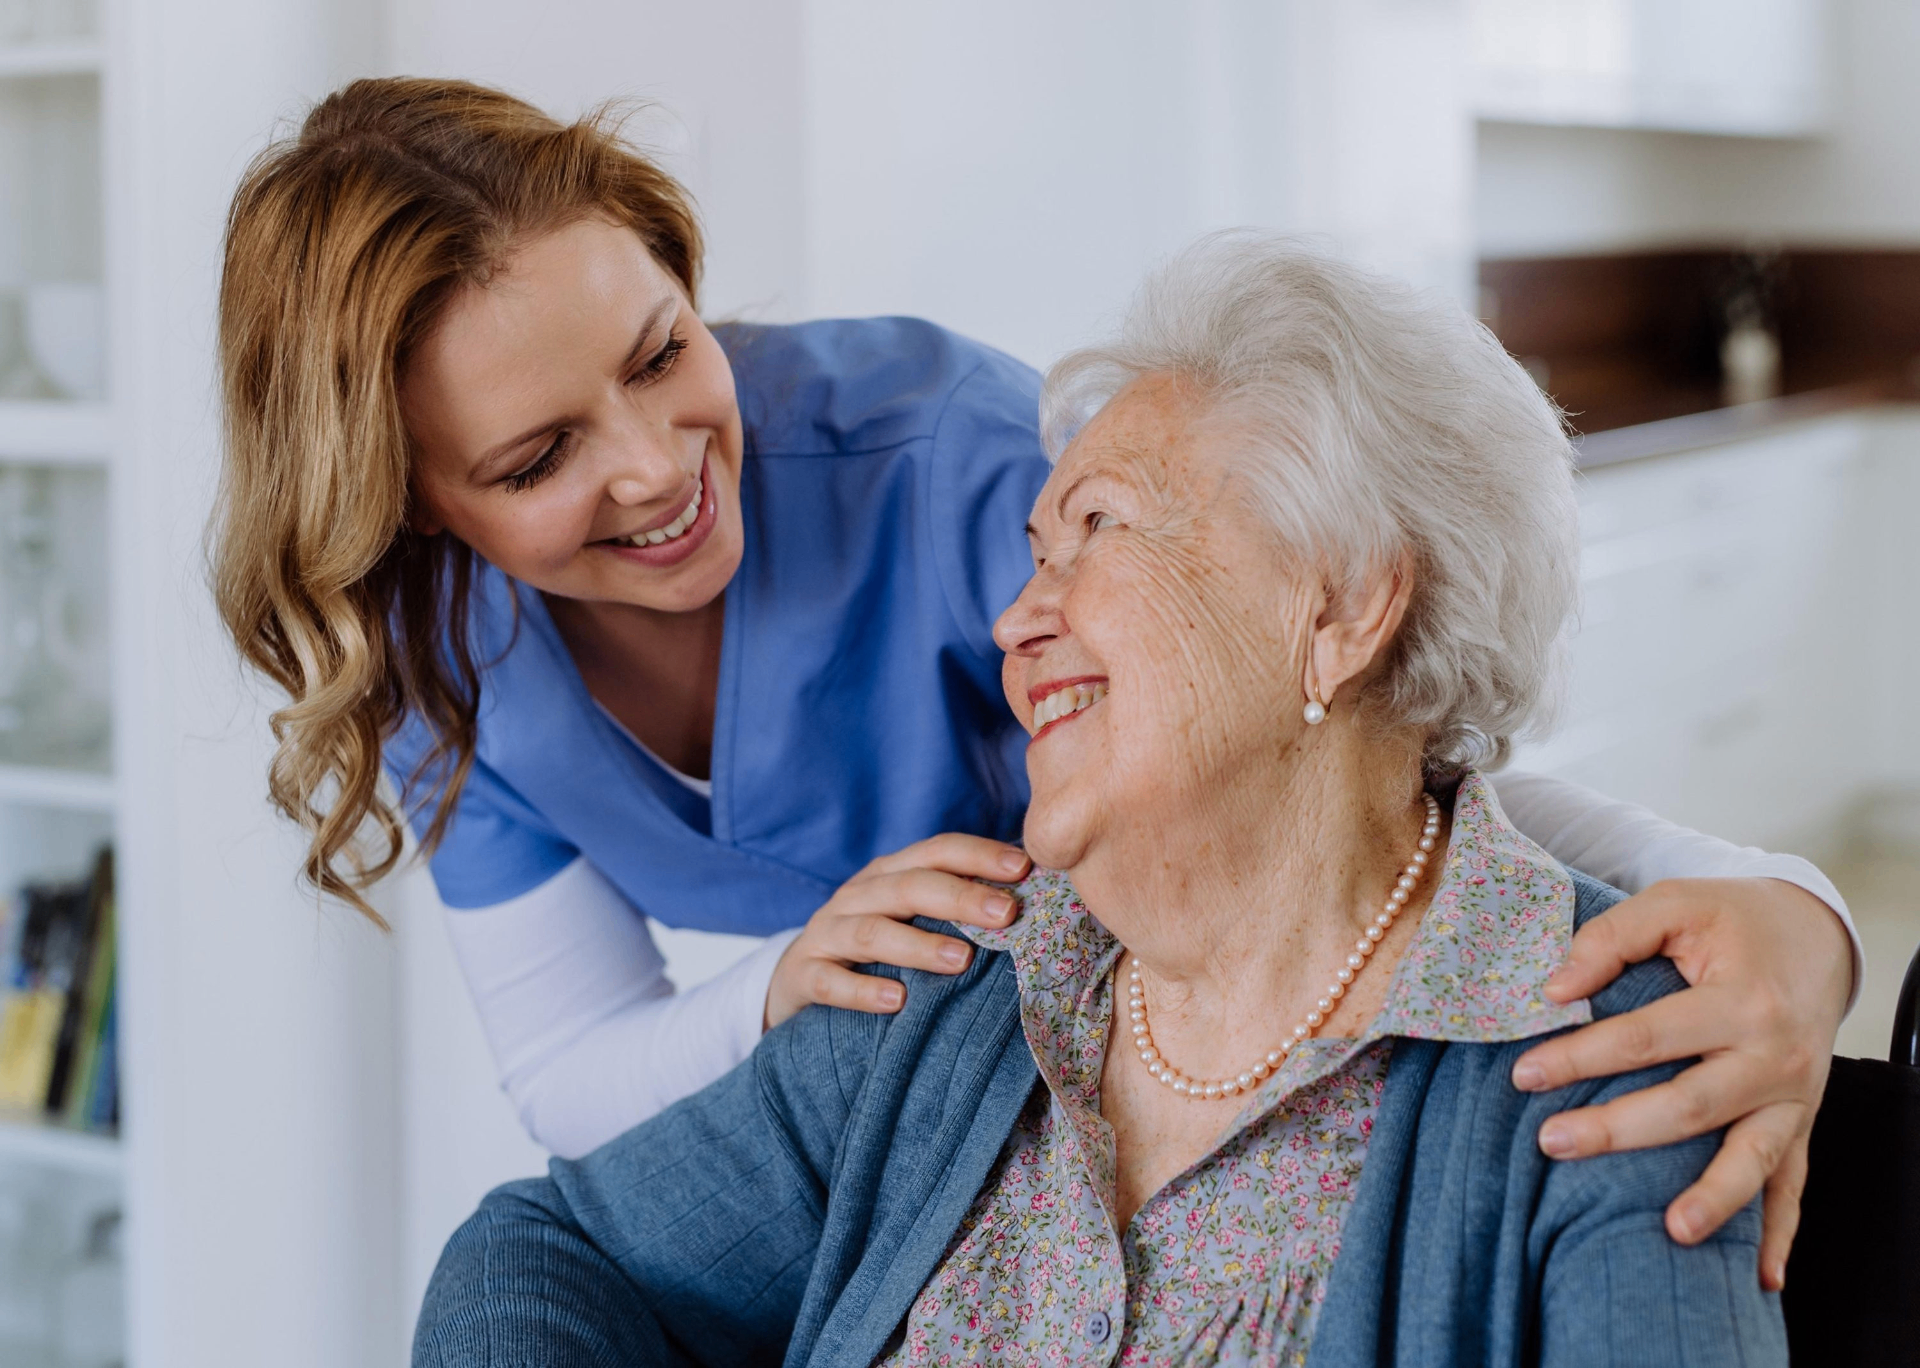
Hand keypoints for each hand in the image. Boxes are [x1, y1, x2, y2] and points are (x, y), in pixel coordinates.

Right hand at [765, 834, 1031, 1029]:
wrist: (794, 981)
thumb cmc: (873, 949)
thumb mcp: (908, 918)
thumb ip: (954, 909)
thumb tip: (1032, 903)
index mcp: (889, 874)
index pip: (936, 851)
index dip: (979, 855)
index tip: (1024, 868)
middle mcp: (857, 895)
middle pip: (909, 886)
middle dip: (960, 897)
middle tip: (1006, 914)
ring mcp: (827, 933)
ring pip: (872, 932)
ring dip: (918, 945)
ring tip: (961, 962)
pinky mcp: (803, 974)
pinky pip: (830, 982)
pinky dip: (862, 990)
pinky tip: (897, 1001)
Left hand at [1509, 877, 1850, 1289]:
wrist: (1815, 935)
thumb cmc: (1732, 918)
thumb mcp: (1676, 902)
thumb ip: (1612, 937)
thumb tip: (1556, 988)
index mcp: (1743, 1000)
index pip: (1648, 1037)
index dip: (1582, 1055)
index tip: (1525, 1072)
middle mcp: (1775, 1056)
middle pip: (1690, 1104)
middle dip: (1618, 1129)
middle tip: (1550, 1141)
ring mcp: (1794, 1097)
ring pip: (1751, 1157)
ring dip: (1711, 1198)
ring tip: (1668, 1230)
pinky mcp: (1801, 1121)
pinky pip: (1793, 1184)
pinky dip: (1778, 1231)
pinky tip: (1759, 1276)